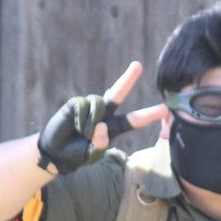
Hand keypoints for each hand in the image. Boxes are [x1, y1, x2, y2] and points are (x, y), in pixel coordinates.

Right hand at [36, 61, 168, 175]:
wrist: (55, 150)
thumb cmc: (77, 154)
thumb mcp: (90, 154)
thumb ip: (99, 144)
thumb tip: (101, 126)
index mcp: (113, 128)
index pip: (134, 121)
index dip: (149, 115)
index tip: (165, 109)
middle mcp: (104, 114)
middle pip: (117, 94)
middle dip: (127, 79)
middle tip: (138, 65)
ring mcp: (90, 107)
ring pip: (97, 105)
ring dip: (89, 122)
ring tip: (81, 133)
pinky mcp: (77, 103)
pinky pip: (82, 107)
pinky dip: (79, 119)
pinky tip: (73, 125)